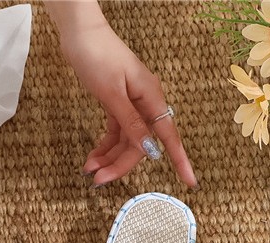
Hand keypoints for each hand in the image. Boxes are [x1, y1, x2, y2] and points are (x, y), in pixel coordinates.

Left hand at [60, 21, 196, 187]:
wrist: (79, 34)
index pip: (168, 137)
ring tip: (89, 170)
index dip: (179, 161)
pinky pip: (115, 132)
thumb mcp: (112, 93)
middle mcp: (144, 103)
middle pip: (140, 145)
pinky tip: (93, 157)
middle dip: (119, 165)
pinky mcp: (116, 103)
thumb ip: (130, 123)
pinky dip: (104, 146)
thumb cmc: (97, 56)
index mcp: (150, 98)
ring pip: (126, 142)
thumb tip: (149, 149)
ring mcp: (131, 104)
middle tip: (97, 180)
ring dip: (108, 158)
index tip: (190, 183)